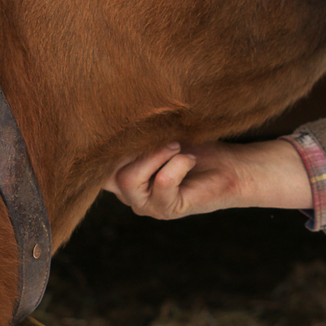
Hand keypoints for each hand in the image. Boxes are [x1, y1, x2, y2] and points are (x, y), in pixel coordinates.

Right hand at [103, 139, 311, 219]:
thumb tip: (118, 114)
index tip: (118, 123)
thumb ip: (137, 134)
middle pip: (106, 172)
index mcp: (121, 176)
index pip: (95, 167)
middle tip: (162, 136)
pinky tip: (190, 159)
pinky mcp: (169, 210)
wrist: (230, 165)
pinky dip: (177, 164)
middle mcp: (129, 195)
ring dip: (156, 155)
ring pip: (130, 179)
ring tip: (177, 147)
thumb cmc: (195, 145)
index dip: (101, 147)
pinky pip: (162, 183)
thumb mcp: (160, 134)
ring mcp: (148, 205)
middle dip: (131, 148)